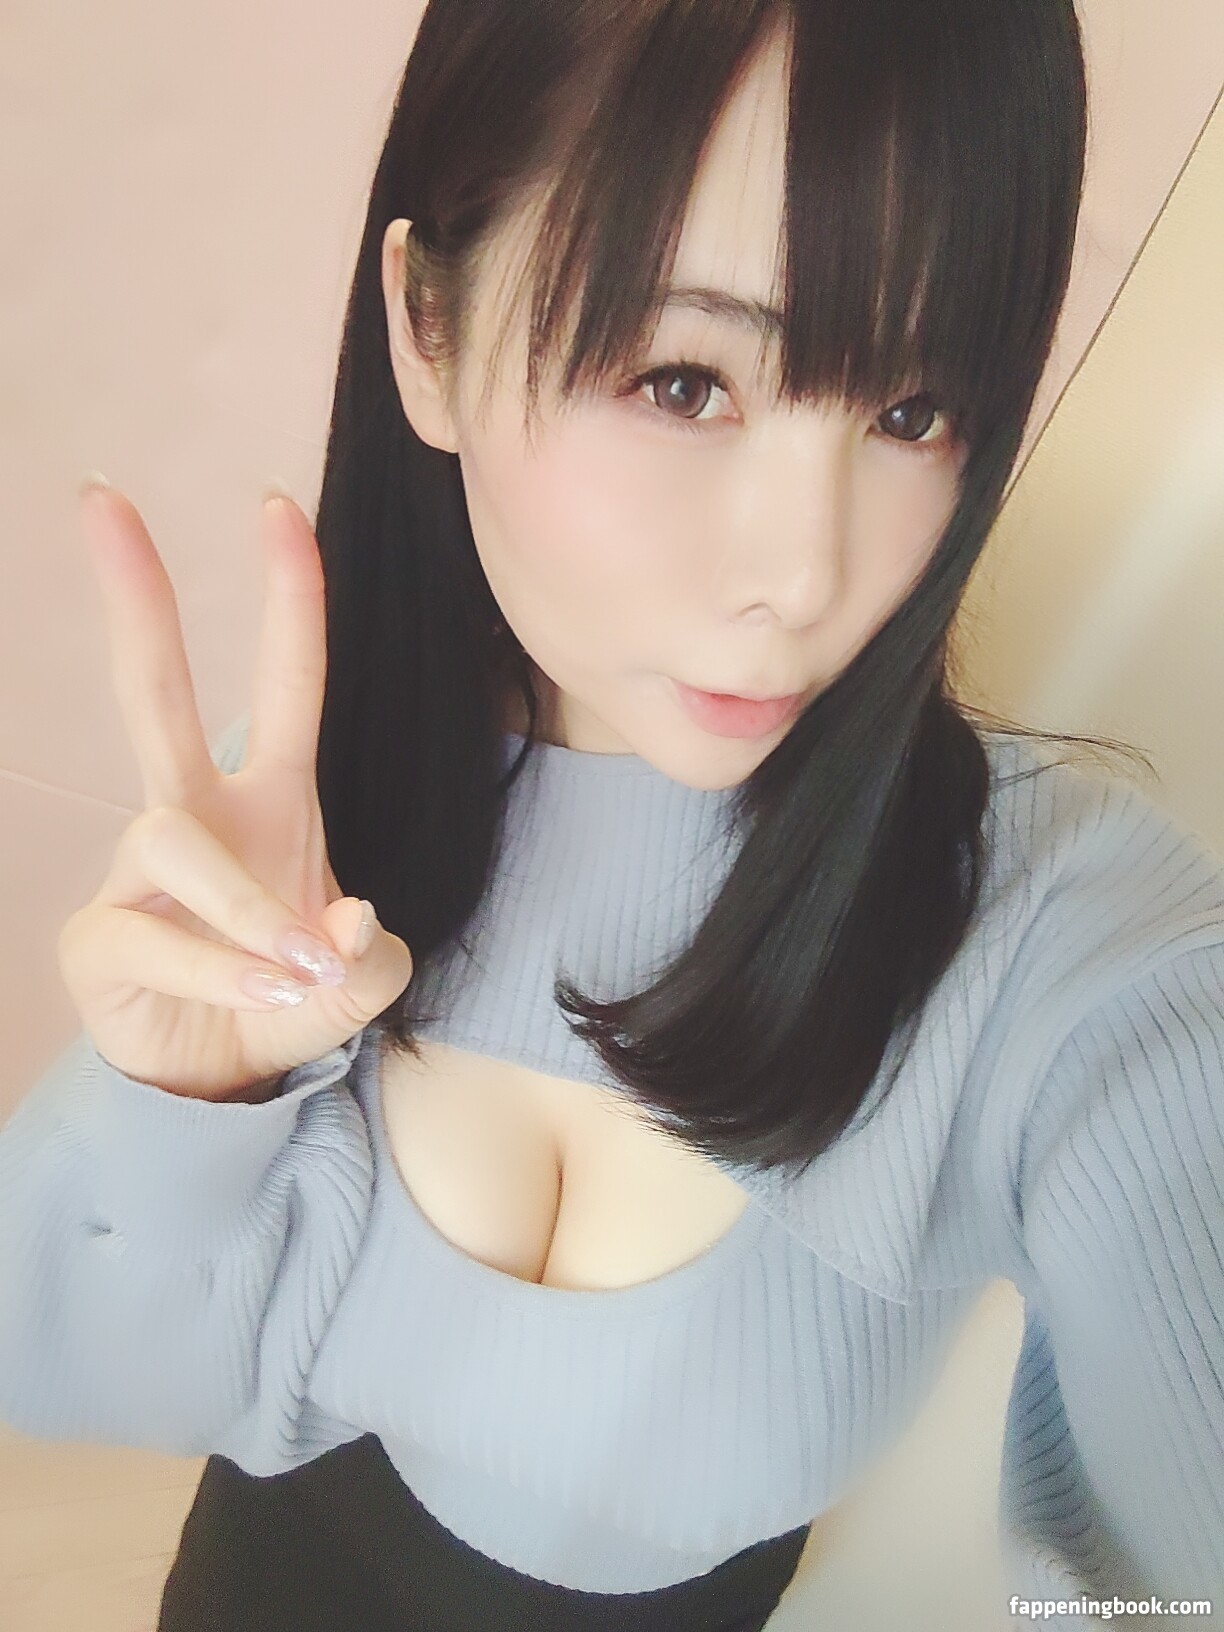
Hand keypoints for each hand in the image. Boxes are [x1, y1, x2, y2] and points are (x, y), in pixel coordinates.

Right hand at [56, 484, 413, 1100]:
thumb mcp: (359, 978)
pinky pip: (155, 933)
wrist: (225, 1079)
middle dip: (135, 598)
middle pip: (154, 693)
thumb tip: (340, 920)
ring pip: (172, 836)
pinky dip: (221, 973)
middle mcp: (196, 817)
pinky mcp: (98, 934)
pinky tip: (260, 1001)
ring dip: (246, 908)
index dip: (288, 600)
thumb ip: (372, 951)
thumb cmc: (291, 999)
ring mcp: (138, 870)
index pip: (284, 683)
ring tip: (298, 973)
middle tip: (102, 498)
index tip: (275, 507)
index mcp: (271, 802)